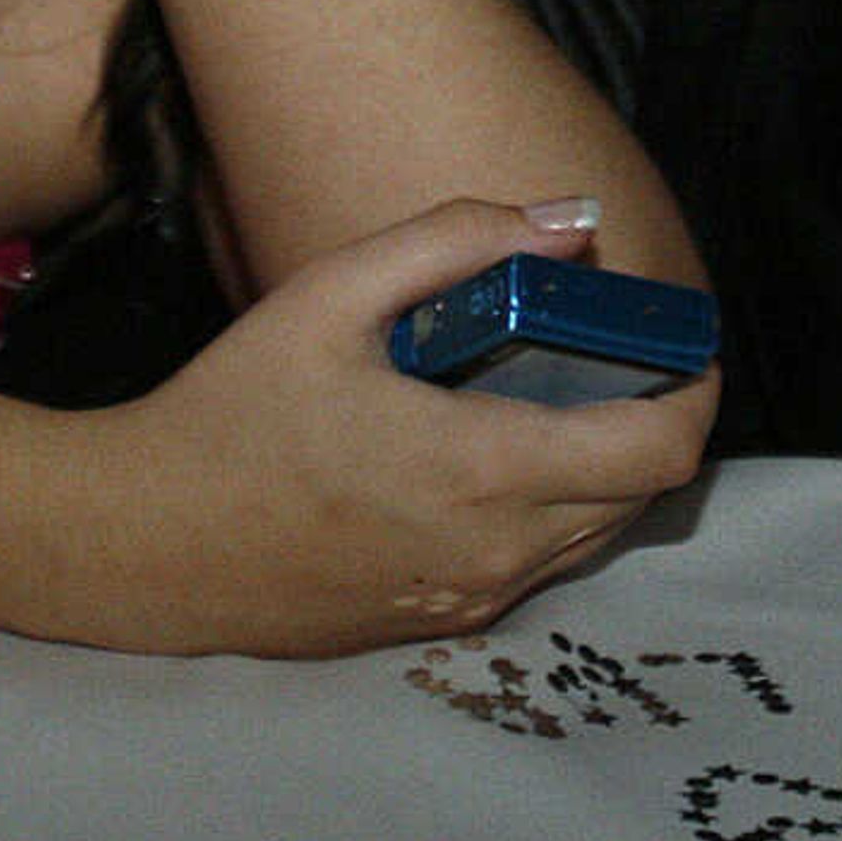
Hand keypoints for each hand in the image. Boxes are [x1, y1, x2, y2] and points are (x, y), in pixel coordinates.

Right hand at [73, 200, 715, 656]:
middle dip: (653, 423)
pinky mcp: (440, 624)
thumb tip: (570, 216)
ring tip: (556, 395)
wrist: (145, 541)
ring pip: (594, 539)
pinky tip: (489, 454)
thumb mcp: (330, 295)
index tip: (684, 345)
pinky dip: (549, 511)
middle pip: (642, 499)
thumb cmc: (232, 411)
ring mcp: (471, 599)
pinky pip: (536, 568)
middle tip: (617, 355)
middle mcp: (497, 552)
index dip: (696, 394)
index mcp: (484, 469)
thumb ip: (455, 240)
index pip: (658, 452)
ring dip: (604, 470)